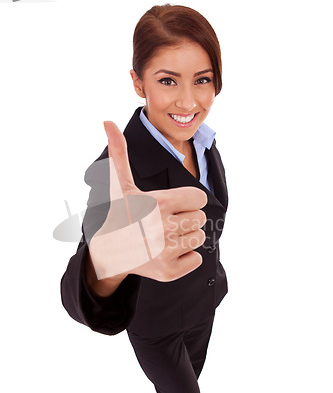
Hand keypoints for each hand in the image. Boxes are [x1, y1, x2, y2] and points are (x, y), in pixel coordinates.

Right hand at [88, 121, 206, 281]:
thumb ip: (121, 153)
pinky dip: (185, 258)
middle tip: (165, 222)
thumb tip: (107, 121)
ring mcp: (166, 252)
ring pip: (200, 238)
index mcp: (158, 203)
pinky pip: (196, 260)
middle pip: (201, 218)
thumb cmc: (122, 214)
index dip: (187, 200)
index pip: (200, 198)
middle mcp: (162, 227)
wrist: (109, 252)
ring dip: (187, 237)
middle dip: (186, 218)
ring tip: (165, 237)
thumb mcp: (121, 184)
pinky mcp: (169, 272)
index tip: (170, 205)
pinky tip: (166, 253)